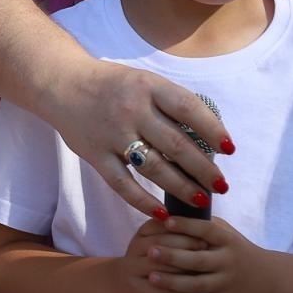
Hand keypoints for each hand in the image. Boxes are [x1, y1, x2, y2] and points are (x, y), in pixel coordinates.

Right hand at [52, 61, 231, 219]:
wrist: (63, 83)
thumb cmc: (112, 84)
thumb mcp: (143, 81)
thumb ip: (170, 103)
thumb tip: (207, 132)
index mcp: (148, 87)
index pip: (188, 109)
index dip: (213, 130)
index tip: (230, 149)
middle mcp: (132, 109)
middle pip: (175, 144)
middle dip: (203, 168)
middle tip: (221, 185)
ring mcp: (112, 134)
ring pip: (153, 167)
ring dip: (180, 187)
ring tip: (200, 200)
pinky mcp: (95, 154)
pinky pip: (122, 183)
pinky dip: (142, 200)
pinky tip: (161, 211)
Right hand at [114, 218, 209, 292]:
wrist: (120, 286)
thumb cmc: (149, 262)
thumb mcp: (157, 242)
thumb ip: (176, 233)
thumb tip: (206, 222)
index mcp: (143, 233)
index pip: (162, 225)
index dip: (184, 227)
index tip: (204, 232)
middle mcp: (135, 248)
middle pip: (162, 243)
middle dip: (186, 244)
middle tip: (207, 247)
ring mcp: (133, 270)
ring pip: (162, 267)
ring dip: (185, 268)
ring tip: (205, 268)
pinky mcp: (137, 290)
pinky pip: (163, 290)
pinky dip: (181, 290)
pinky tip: (197, 290)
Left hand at [145, 215, 278, 292]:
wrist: (267, 278)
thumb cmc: (236, 250)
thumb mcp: (227, 232)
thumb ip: (205, 224)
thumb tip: (173, 211)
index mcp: (228, 241)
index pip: (206, 231)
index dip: (186, 225)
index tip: (166, 221)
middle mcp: (228, 262)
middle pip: (198, 260)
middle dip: (172, 256)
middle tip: (150, 251)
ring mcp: (226, 284)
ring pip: (196, 286)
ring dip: (172, 283)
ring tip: (151, 277)